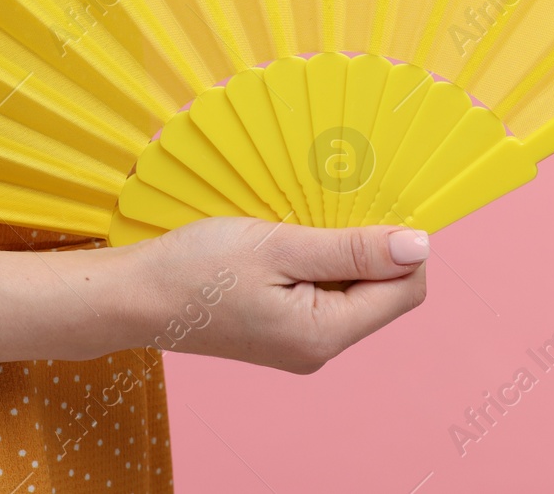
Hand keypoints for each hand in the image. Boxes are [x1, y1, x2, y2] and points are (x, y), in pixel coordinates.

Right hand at [129, 217, 429, 373]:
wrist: (134, 297)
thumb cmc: (196, 268)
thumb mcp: (279, 246)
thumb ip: (351, 249)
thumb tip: (420, 246)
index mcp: (324, 335)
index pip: (405, 291)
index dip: (403, 246)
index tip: (374, 203)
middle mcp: (319, 349)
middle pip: (382, 293)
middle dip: (369, 246)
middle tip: (330, 206)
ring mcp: (300, 343)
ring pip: (351, 291)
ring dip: (340, 251)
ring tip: (299, 221)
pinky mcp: (282, 332)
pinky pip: (322, 295)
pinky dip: (316, 263)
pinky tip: (286, 239)